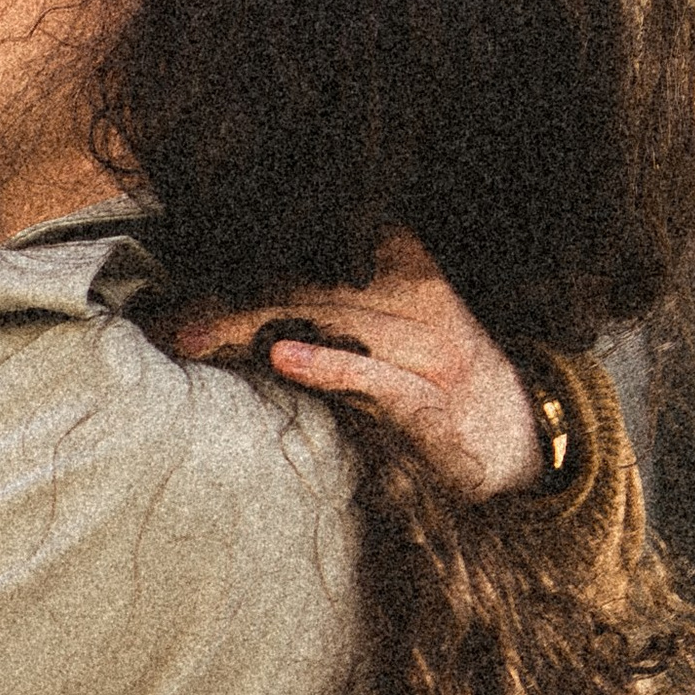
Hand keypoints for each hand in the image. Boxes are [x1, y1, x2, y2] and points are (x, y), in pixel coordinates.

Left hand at [174, 227, 538, 498]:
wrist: (525, 442)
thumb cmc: (439, 383)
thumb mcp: (395, 327)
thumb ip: (335, 303)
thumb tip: (247, 302)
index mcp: (406, 268)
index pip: (317, 252)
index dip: (250, 259)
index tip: (187, 275)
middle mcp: (417, 302)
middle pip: (311, 287)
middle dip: (234, 301)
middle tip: (169, 319)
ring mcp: (429, 352)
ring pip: (332, 323)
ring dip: (253, 329)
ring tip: (195, 336)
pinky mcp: (431, 404)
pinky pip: (374, 378)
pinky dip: (328, 366)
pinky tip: (281, 358)